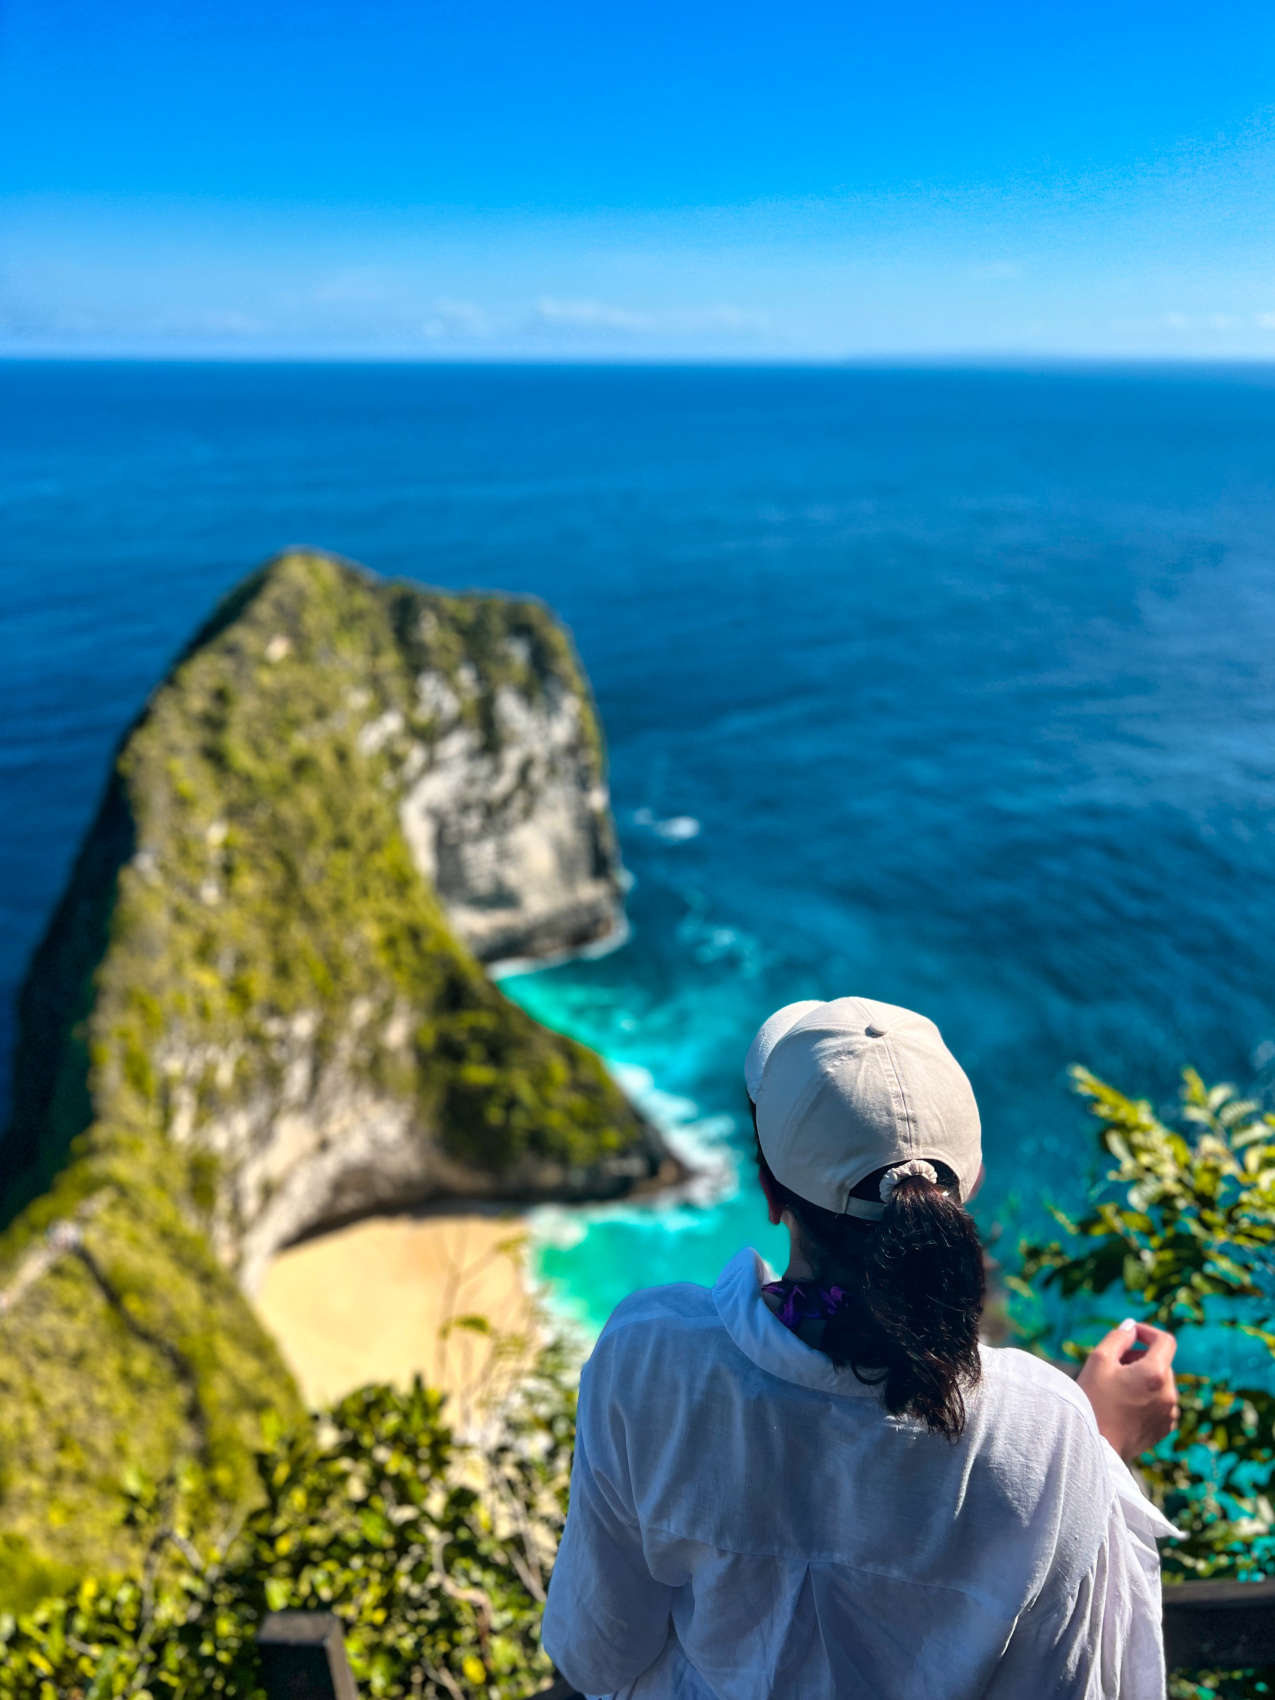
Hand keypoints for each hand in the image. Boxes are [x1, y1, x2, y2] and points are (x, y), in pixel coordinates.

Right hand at [1076, 1319, 1178, 1462]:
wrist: (1096, 1446)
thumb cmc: (1093, 1400)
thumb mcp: (1099, 1360)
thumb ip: (1118, 1337)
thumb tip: (1131, 1326)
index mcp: (1156, 1374)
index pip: (1165, 1341)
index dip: (1148, 1332)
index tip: (1130, 1335)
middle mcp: (1169, 1394)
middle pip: (1161, 1362)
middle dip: (1140, 1357)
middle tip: (1114, 1364)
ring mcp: (1169, 1413)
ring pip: (1161, 1383)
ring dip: (1144, 1377)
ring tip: (1117, 1386)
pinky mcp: (1165, 1428)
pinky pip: (1161, 1402)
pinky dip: (1147, 1396)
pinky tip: (1124, 1404)